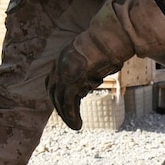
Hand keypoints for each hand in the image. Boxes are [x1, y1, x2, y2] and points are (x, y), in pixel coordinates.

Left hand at [47, 0, 164, 129]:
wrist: (111, 38)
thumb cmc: (109, 45)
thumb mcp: (94, 57)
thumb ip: (88, 69)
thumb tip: (91, 79)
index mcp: (63, 57)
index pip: (53, 79)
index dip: (56, 94)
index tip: (63, 104)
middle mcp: (60, 64)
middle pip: (54, 91)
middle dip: (59, 107)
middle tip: (69, 118)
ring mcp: (66, 72)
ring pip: (60, 99)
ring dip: (66, 115)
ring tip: (75, 126)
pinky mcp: (73, 80)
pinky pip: (69, 103)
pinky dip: (72, 115)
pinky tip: (78, 125)